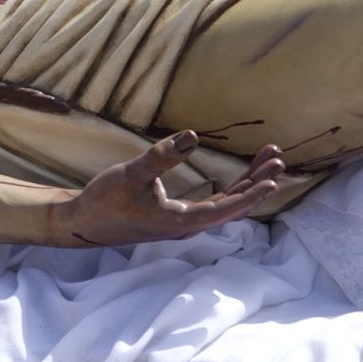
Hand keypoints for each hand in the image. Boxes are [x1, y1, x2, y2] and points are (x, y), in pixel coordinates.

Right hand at [57, 132, 283, 245]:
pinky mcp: (176, 217)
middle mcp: (188, 225)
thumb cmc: (106, 200)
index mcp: (180, 220)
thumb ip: (162, 156)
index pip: (225, 208)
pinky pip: (213, 204)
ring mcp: (183, 222)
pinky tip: (239, 179)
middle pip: (232, 205)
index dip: (251, 194)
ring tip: (266, 161)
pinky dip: (230, 189)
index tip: (273, 180)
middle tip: (277, 158)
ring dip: (246, 184)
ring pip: (225, 204)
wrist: (85, 223)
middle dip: (256, 182)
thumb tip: (193, 136)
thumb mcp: (131, 174)